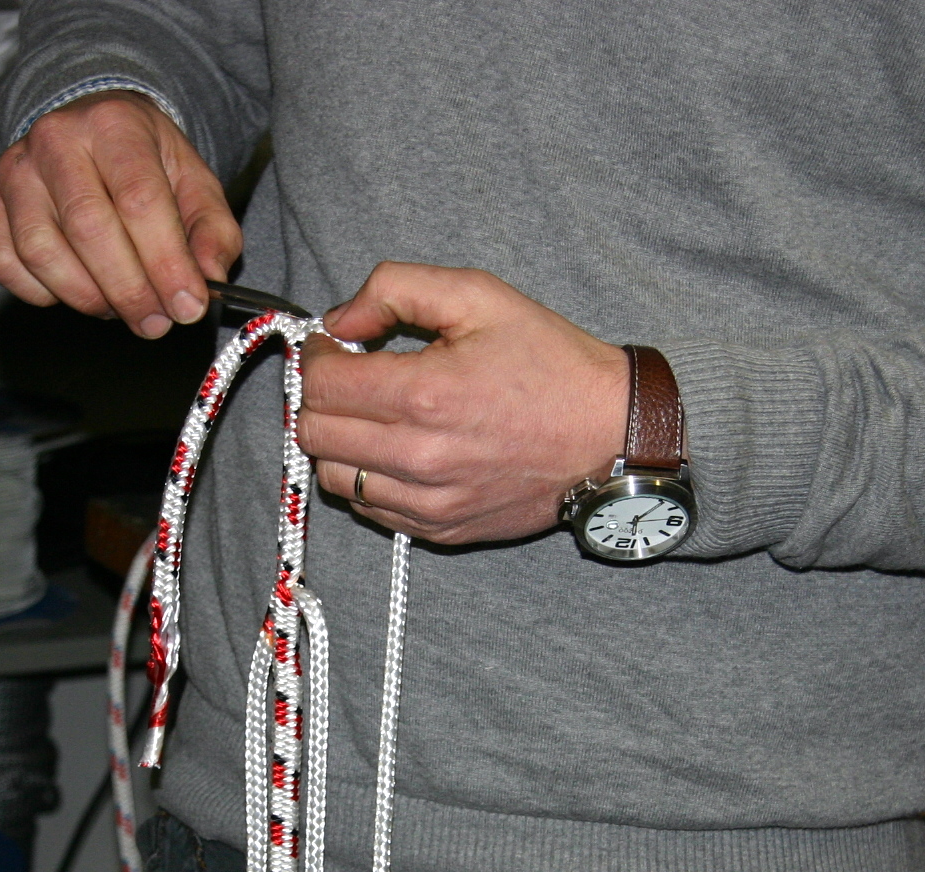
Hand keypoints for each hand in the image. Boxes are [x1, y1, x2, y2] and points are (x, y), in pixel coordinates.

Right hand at [0, 91, 242, 337]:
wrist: (92, 126)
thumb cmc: (144, 160)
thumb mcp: (195, 183)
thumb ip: (211, 232)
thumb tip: (209, 279)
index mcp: (115, 125)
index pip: (139, 200)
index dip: (164, 263)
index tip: (185, 306)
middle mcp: (56, 139)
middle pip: (89, 230)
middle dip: (128, 291)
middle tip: (154, 321)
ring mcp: (14, 168)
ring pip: (41, 252)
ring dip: (86, 297)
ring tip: (119, 306)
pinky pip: (5, 262)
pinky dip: (41, 292)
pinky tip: (74, 289)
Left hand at [304, 264, 627, 545]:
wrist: (610, 435)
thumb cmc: (551, 362)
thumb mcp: (479, 295)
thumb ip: (396, 289)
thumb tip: (340, 320)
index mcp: (423, 394)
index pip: (318, 385)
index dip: (319, 356)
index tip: (340, 345)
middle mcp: (419, 456)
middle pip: (314, 434)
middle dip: (322, 398)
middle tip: (354, 378)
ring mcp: (429, 501)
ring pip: (333, 477)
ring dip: (340, 442)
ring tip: (375, 417)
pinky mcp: (441, 529)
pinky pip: (370, 509)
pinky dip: (369, 478)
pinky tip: (399, 451)